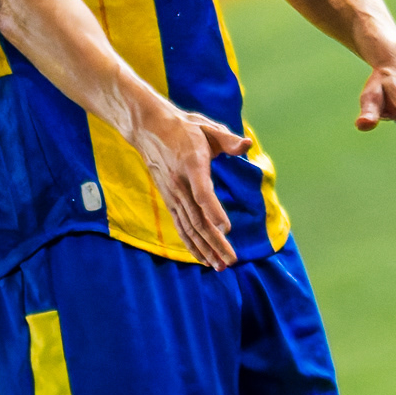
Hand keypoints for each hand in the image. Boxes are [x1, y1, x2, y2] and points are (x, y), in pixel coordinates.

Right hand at [127, 99, 248, 269]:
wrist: (148, 129)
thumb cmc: (184, 128)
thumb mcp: (207, 128)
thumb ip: (228, 140)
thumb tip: (247, 144)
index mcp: (192, 165)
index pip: (202, 192)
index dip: (213, 211)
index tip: (227, 228)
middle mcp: (180, 184)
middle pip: (198, 219)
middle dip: (215, 243)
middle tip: (231, 261)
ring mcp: (173, 195)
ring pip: (189, 227)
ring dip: (205, 249)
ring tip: (219, 266)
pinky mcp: (170, 201)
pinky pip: (181, 227)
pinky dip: (192, 244)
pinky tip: (203, 258)